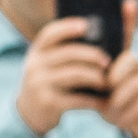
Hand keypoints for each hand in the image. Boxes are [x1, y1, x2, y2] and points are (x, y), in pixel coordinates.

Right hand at [17, 16, 113, 135]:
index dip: (67, 28)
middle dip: (91, 55)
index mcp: (38, 51)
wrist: (29, 112)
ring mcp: (40, 84)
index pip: (50, 34)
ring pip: (74, 75)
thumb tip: (90, 29)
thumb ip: (66, 51)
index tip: (86, 25)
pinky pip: (76, 99)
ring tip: (107, 82)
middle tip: (108, 61)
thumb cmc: (49, 83)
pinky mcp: (48, 103)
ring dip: (95, 77)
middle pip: (67, 53)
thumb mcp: (49, 65)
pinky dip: (93, 100)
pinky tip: (103, 101)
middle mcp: (36, 64)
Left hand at [98, 3, 137, 137]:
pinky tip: (120, 118)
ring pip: (129, 87)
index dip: (129, 19)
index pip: (127, 34)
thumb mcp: (102, 86)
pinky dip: (122, 116)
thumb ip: (93, 72)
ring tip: (109, 109)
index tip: (130, 3)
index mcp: (123, 58)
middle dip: (112, 79)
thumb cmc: (114, 100)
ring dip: (115, 102)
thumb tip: (76, 67)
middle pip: (129, 62)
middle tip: (104, 90)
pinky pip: (135, 106)